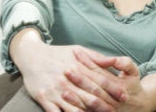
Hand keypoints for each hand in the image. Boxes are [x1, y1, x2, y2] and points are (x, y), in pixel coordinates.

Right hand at [9, 28, 125, 111]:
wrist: (31, 55)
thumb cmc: (58, 53)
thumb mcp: (77, 50)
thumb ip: (95, 57)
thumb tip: (112, 62)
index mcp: (77, 67)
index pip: (99, 80)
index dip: (113, 89)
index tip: (124, 95)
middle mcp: (67, 80)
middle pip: (90, 96)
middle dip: (105, 105)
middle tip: (116, 110)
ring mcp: (55, 90)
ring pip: (76, 107)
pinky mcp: (44, 98)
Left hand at [67, 49, 155, 111]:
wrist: (138, 107)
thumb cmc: (133, 85)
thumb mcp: (133, 71)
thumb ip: (124, 63)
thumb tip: (111, 59)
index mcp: (120, 86)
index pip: (100, 73)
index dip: (88, 62)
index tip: (76, 53)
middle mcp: (113, 99)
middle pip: (93, 88)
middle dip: (79, 78)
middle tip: (66, 69)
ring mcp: (106, 109)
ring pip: (89, 104)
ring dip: (76, 96)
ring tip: (63, 87)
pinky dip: (77, 110)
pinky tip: (66, 105)